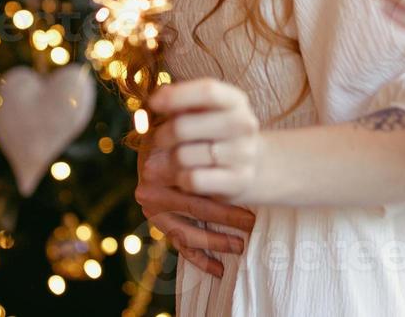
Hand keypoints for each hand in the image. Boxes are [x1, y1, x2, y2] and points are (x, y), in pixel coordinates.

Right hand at [135, 134, 253, 277]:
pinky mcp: (160, 225)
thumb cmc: (185, 135)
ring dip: (215, 243)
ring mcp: (154, 212)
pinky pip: (180, 246)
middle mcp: (152, 194)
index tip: (252, 208)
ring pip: (187, 234)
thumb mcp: (191, 137)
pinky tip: (219, 269)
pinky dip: (199, 259)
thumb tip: (236, 162)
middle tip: (252, 225)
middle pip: (194, 210)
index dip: (225, 202)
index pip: (196, 192)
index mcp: (159, 171)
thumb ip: (203, 150)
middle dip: (226, 220)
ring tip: (240, 247)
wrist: (163, 137)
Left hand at [147, 80, 269, 207]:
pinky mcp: (239, 180)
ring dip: (168, 161)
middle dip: (161, 135)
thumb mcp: (204, 110)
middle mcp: (243, 124)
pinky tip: (182, 176)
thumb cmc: (215, 132)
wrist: (252, 163)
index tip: (153, 103)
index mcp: (235, 100)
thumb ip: (179, 101)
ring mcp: (243, 153)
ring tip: (171, 160)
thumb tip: (156, 99)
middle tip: (159, 140)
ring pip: (182, 157)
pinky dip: (179, 179)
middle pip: (183, 127)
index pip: (207, 91)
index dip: (175, 96)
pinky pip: (192, 180)